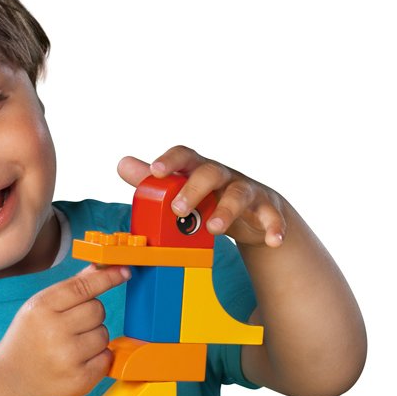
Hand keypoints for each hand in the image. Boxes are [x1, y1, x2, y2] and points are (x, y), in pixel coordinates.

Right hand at [0, 262, 129, 395]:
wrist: (11, 380)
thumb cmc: (27, 339)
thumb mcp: (38, 308)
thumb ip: (69, 289)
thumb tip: (98, 268)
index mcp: (41, 308)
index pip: (83, 287)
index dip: (107, 278)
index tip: (123, 272)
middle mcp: (53, 331)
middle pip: (98, 310)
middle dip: (91, 316)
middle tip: (71, 327)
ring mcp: (67, 357)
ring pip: (104, 334)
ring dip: (94, 338)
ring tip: (70, 347)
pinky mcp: (80, 379)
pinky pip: (107, 358)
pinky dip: (97, 359)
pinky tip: (76, 362)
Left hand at [117, 146, 287, 248]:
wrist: (254, 209)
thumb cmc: (211, 197)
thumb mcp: (183, 189)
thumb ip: (154, 182)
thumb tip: (122, 163)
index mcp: (198, 169)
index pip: (185, 155)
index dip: (171, 161)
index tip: (156, 170)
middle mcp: (223, 176)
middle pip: (210, 172)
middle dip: (194, 189)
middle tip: (178, 209)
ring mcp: (246, 191)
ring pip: (239, 193)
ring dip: (227, 210)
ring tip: (213, 228)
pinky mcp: (266, 208)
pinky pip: (272, 216)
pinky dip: (274, 227)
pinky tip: (272, 240)